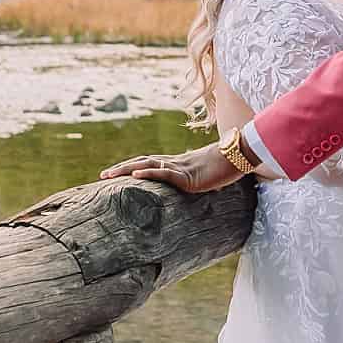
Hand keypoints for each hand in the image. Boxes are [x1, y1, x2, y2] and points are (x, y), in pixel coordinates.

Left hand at [99, 143, 244, 193]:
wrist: (239, 155)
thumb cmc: (226, 165)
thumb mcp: (207, 175)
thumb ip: (198, 180)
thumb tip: (196, 188)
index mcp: (177, 163)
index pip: (149, 163)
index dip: (131, 166)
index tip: (115, 173)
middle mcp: (174, 163)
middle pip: (142, 162)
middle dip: (121, 169)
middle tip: (102, 177)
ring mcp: (179, 168)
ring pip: (147, 166)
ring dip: (127, 170)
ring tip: (109, 176)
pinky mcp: (187, 175)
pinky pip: (165, 173)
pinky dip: (149, 173)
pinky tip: (135, 176)